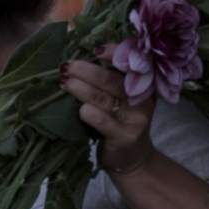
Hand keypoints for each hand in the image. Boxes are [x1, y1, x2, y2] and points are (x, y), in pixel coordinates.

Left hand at [59, 45, 155, 174]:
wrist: (134, 158)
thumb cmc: (122, 122)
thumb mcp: (124, 99)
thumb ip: (111, 79)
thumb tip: (80, 58)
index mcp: (144, 85)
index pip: (131, 63)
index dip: (114, 53)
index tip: (95, 50)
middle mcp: (143, 100)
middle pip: (111, 80)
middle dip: (86, 71)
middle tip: (67, 67)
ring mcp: (136, 119)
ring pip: (104, 99)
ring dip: (80, 89)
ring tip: (64, 83)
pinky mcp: (126, 137)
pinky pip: (103, 121)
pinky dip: (88, 113)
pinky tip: (80, 110)